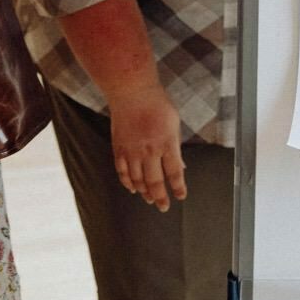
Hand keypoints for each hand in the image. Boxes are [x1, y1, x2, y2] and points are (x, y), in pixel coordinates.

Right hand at [108, 86, 186, 210]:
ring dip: (144, 192)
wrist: (132, 93)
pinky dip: (127, 183)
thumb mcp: (174, 123)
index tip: (181, 196)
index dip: (178, 187)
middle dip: (160, 197)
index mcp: (167, 143)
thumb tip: (180, 166)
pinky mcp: (119, 149)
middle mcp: (150, 150)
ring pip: (138, 180)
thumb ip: (175, 146)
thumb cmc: (157, 104)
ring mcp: (132, 151)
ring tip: (149, 199)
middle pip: (155, 181)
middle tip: (163, 207)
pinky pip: (122, 172)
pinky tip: (132, 189)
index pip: (175, 172)